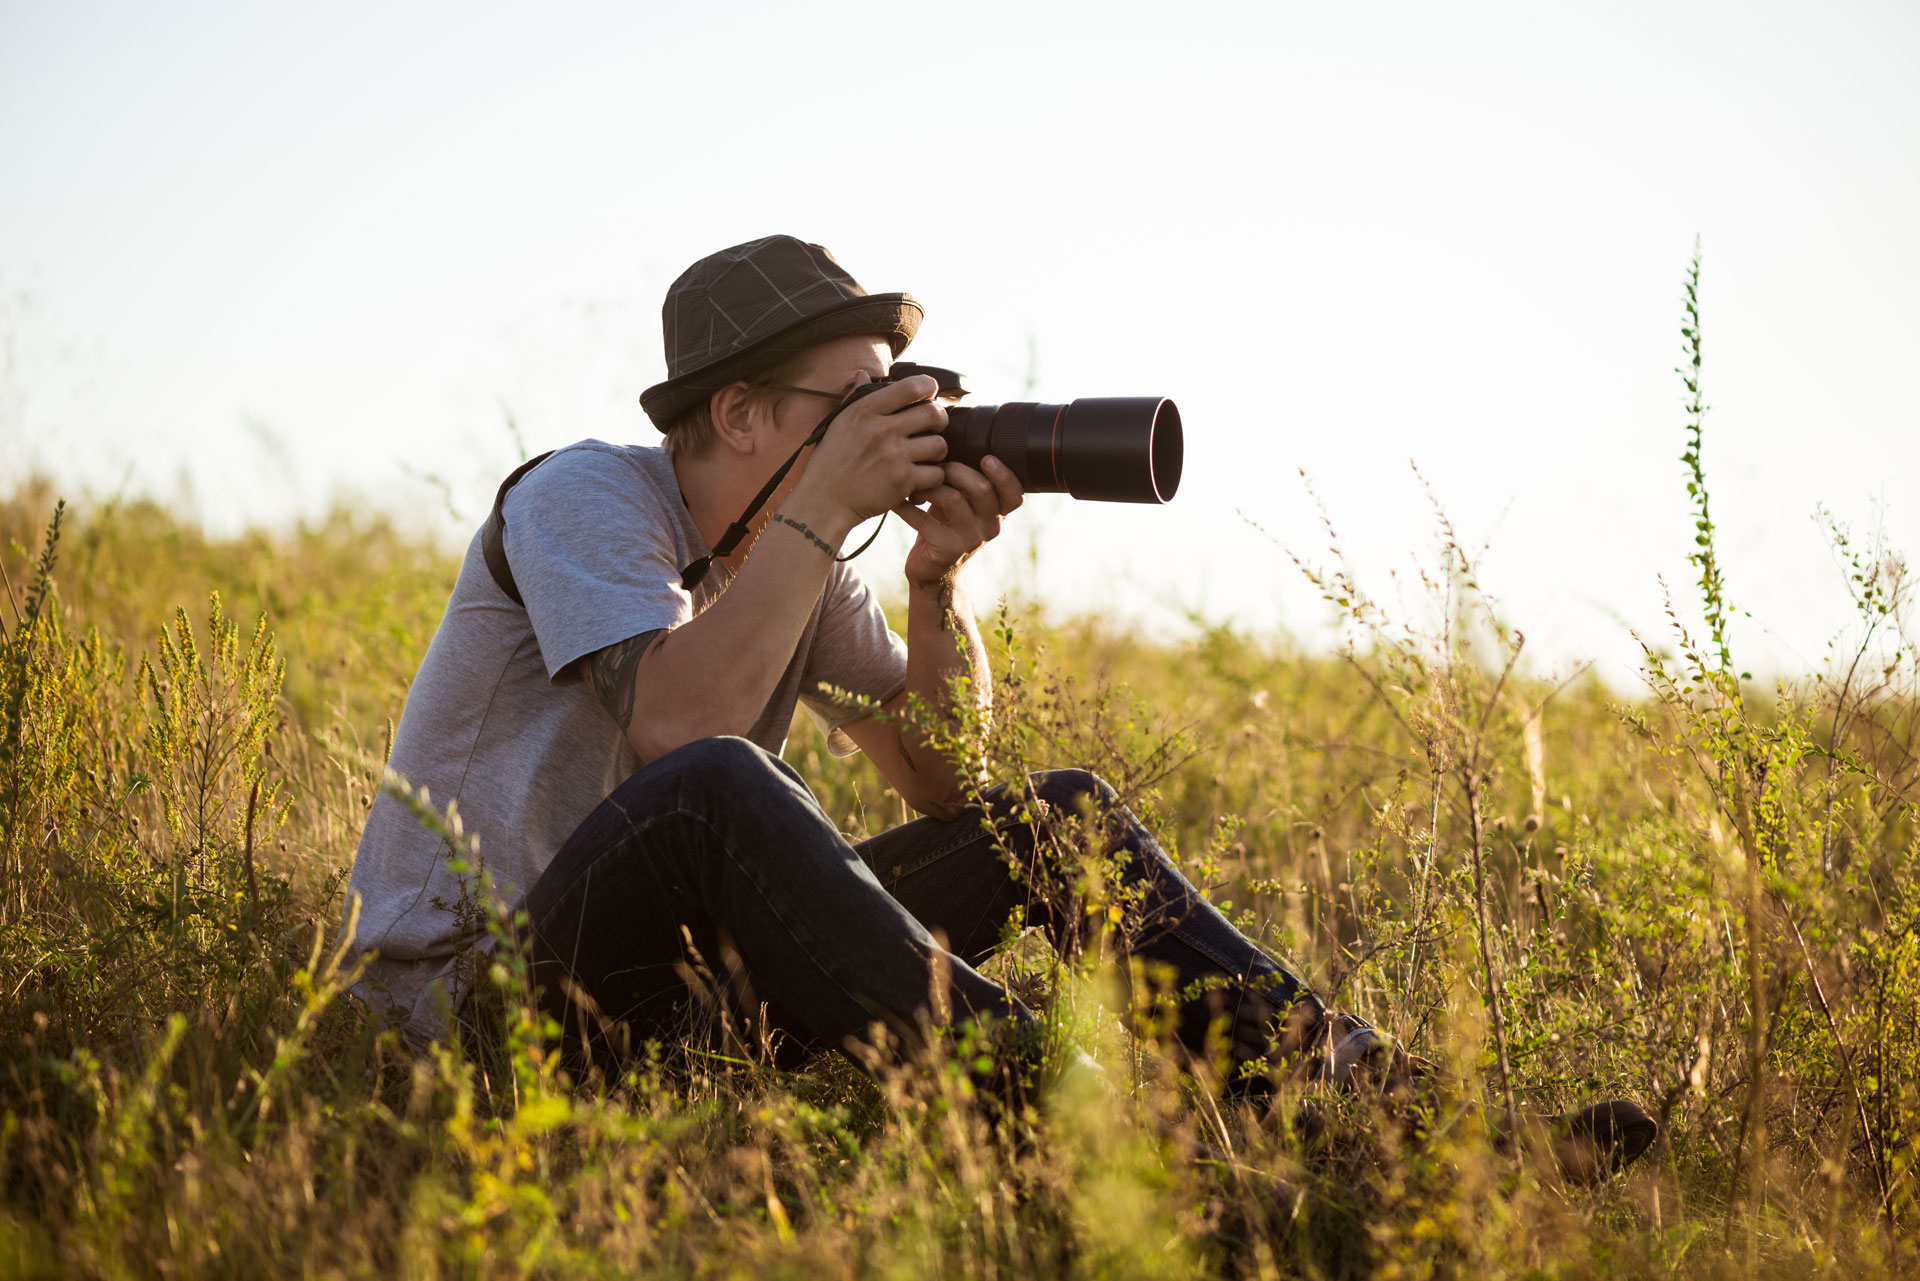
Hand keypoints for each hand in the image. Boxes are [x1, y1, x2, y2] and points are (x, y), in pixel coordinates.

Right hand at [794, 373, 949, 529]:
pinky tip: (921, 478)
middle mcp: (881, 430)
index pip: (911, 387)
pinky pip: (935, 474)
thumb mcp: (837, 423)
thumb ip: (854, 398)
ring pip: (939, 445)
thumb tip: (862, 375)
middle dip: (940, 419)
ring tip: (927, 456)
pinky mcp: (902, 482)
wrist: (824, 501)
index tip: (930, 394)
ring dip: (937, 451)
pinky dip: (932, 478)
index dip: (928, 387)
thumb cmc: (830, 462)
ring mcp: (894, 456)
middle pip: (933, 413)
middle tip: (934, 427)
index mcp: (865, 411)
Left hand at [895, 454, 1024, 589]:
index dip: (1004, 475)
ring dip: (930, 485)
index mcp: (998, 512)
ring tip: (916, 483)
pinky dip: (906, 506)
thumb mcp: (964, 505)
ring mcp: (969, 539)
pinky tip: (896, 500)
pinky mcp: (946, 549)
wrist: (934, 571)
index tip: (986, 458)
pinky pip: (923, 520)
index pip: (1014, 493)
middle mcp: (990, 525)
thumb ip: (967, 481)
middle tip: (938, 466)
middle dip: (956, 470)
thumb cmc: (947, 525)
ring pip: (953, 499)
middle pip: (982, 488)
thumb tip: (949, 440)